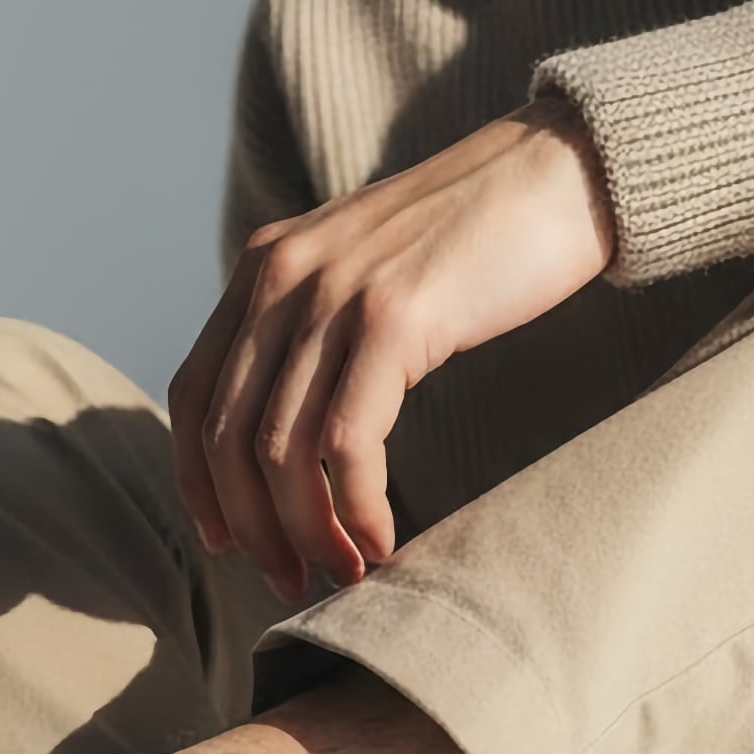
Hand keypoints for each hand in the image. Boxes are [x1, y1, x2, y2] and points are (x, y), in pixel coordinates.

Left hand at [168, 96, 617, 600]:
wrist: (559, 172)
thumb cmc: (478, 238)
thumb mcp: (366, 268)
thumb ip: (314, 326)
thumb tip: (287, 435)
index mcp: (265, 265)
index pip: (194, 393)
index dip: (199, 482)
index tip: (227, 544)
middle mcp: (282, 275)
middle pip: (229, 435)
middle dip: (254, 527)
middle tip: (291, 581)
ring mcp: (335, 293)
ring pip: (283, 449)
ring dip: (308, 530)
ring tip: (344, 571)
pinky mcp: (395, 317)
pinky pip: (349, 442)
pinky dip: (357, 507)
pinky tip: (384, 538)